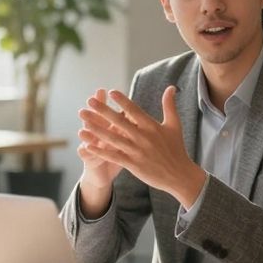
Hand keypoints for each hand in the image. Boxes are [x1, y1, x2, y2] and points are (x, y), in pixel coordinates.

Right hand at [75, 89, 124, 215]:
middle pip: (98, 121)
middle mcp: (100, 136)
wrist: (103, 174)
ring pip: (90, 138)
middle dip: (96, 112)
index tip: (108, 91)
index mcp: (110, 130)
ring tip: (82, 125)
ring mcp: (94, 147)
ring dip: (87, 132)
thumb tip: (132, 111)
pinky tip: (82, 148)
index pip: (110, 114)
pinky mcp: (91, 160)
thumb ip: (128, 125)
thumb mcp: (124, 140)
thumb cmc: (116, 154)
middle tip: (91, 100)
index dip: (109, 104)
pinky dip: (85, 152)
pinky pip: (88, 156)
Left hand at [78, 87, 206, 206]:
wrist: (179, 175)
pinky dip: (100, 151)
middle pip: (119, 122)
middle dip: (103, 111)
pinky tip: (87, 145)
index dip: (122, 101)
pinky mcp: (133, 164)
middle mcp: (143, 137)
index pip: (134, 110)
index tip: (110, 92)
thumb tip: (171, 87)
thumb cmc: (177, 148)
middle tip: (89, 101)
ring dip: (96, 129)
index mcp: (152, 126)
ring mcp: (137, 151)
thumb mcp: (174, 125)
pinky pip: (113, 156)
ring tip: (83, 120)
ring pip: (113, 138)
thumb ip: (169, 105)